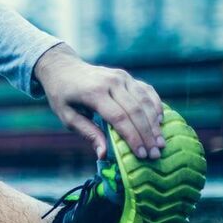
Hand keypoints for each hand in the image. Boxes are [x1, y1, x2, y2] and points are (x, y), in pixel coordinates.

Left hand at [32, 42, 166, 160]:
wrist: (62, 67)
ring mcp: (121, 76)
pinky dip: (155, 106)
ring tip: (160, 142)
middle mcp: (110, 82)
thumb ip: (88, 133)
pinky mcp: (126, 76)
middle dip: (147, 134)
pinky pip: (146, 91)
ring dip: (155, 123)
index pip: (119, 117)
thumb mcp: (67, 116)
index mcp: (93, 92)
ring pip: (144, 101)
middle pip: (136, 110)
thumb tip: (104, 154)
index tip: (142, 154)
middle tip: (156, 154)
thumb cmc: (62, 95)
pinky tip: (159, 122)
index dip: (133, 137)